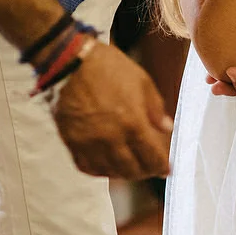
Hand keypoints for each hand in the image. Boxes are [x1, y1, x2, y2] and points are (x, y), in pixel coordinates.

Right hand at [52, 43, 171, 178]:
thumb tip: (166, 127)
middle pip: (132, 169)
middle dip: (144, 172)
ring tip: (129, 169)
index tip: (165, 169)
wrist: (69, 60)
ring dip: (123, 174)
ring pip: (109, 171)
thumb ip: (155, 108)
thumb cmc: (105, 66)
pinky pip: (86, 166)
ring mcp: (89, 142)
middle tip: (148, 170)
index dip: (161, 167)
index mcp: (132, 122)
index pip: (152, 157)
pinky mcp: (71, 141)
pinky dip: (98, 171)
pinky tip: (105, 167)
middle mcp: (111, 137)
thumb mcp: (141, 80)